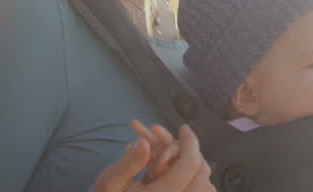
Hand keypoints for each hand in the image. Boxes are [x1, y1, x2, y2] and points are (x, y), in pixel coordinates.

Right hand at [92, 122, 212, 191]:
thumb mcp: (110, 181)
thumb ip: (129, 162)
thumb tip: (145, 142)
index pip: (190, 166)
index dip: (191, 142)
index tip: (184, 128)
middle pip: (202, 174)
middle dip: (189, 151)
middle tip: (173, 141)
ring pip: (203, 183)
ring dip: (188, 163)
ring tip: (166, 156)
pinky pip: (197, 191)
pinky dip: (190, 177)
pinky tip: (169, 168)